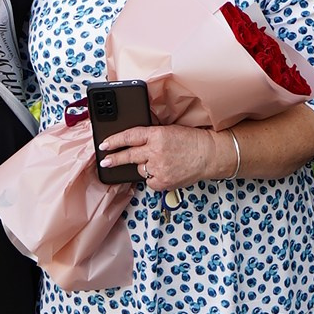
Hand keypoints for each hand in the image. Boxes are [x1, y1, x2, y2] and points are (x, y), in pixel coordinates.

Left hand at [101, 124, 232, 194]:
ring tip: (161, 162)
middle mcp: (156, 151)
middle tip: (105, 161)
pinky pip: (150, 181)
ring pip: (141, 169)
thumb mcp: (169, 131)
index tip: (104, 144)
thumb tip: (132, 144)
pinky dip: (155, 177)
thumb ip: (150, 136)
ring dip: (145, 167)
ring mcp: (159, 168)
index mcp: (157, 134)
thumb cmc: (191, 141)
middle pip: (129, 155)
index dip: (114, 140)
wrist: (209, 155)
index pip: (129, 136)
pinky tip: (166, 171)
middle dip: (115, 159)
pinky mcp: (163, 182)